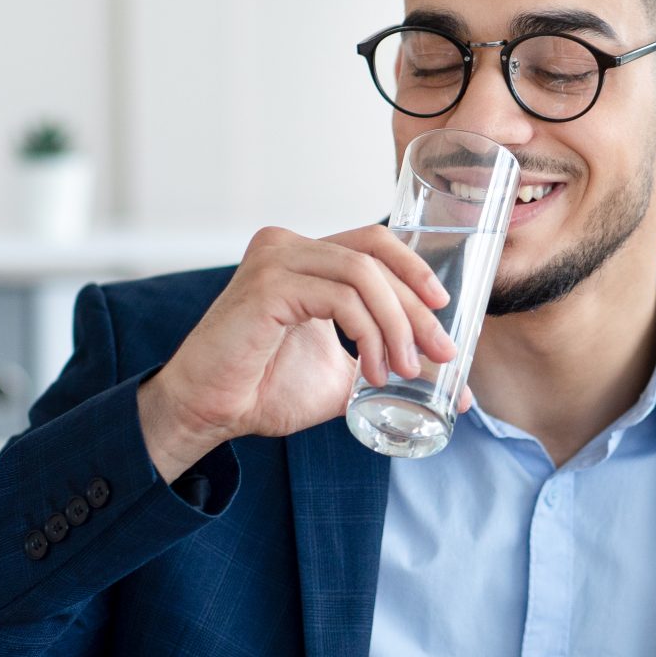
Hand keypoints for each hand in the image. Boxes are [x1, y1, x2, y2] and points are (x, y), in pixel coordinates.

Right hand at [137, 225, 455, 479]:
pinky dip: (368, 333)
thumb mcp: (342, 377)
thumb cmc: (262, 390)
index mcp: (304, 259)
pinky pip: (341, 297)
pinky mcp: (268, 285)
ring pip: (363, 274)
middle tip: (442, 353)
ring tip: (399, 369)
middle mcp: (288, 247)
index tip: (443, 311)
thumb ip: (386, 366)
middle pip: (375, 256)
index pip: (373, 244)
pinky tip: (370, 371)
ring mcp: (276, 260)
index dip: (414, 270)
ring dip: (395, 325)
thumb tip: (448, 381)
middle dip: (417, 307)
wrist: (207, 412)